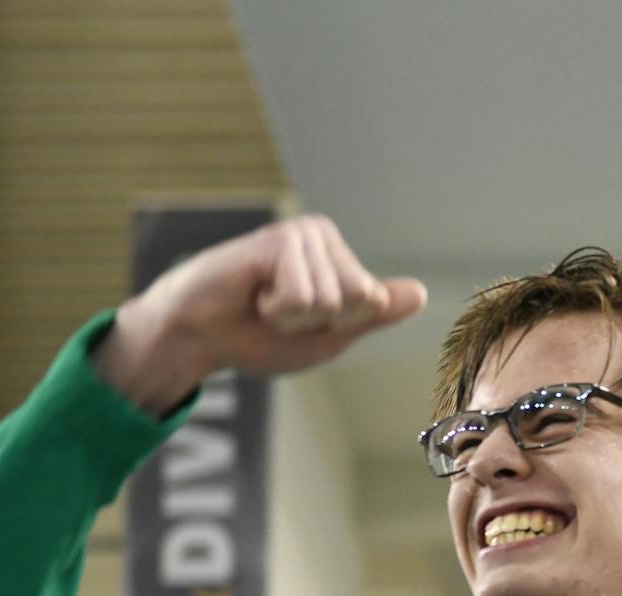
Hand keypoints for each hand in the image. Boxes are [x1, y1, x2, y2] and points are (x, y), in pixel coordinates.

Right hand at [93, 214, 427, 415]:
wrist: (200, 335)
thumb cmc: (259, 336)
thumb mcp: (330, 335)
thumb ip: (372, 315)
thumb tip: (421, 294)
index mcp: (341, 258)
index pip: (375, 303)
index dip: (340, 327)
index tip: (304, 321)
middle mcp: (324, 237)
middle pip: (361, 299)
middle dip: (322, 322)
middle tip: (281, 313)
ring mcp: (301, 234)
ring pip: (332, 300)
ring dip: (294, 317)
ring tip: (265, 304)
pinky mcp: (277, 239)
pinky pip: (304, 295)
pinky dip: (278, 309)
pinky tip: (254, 294)